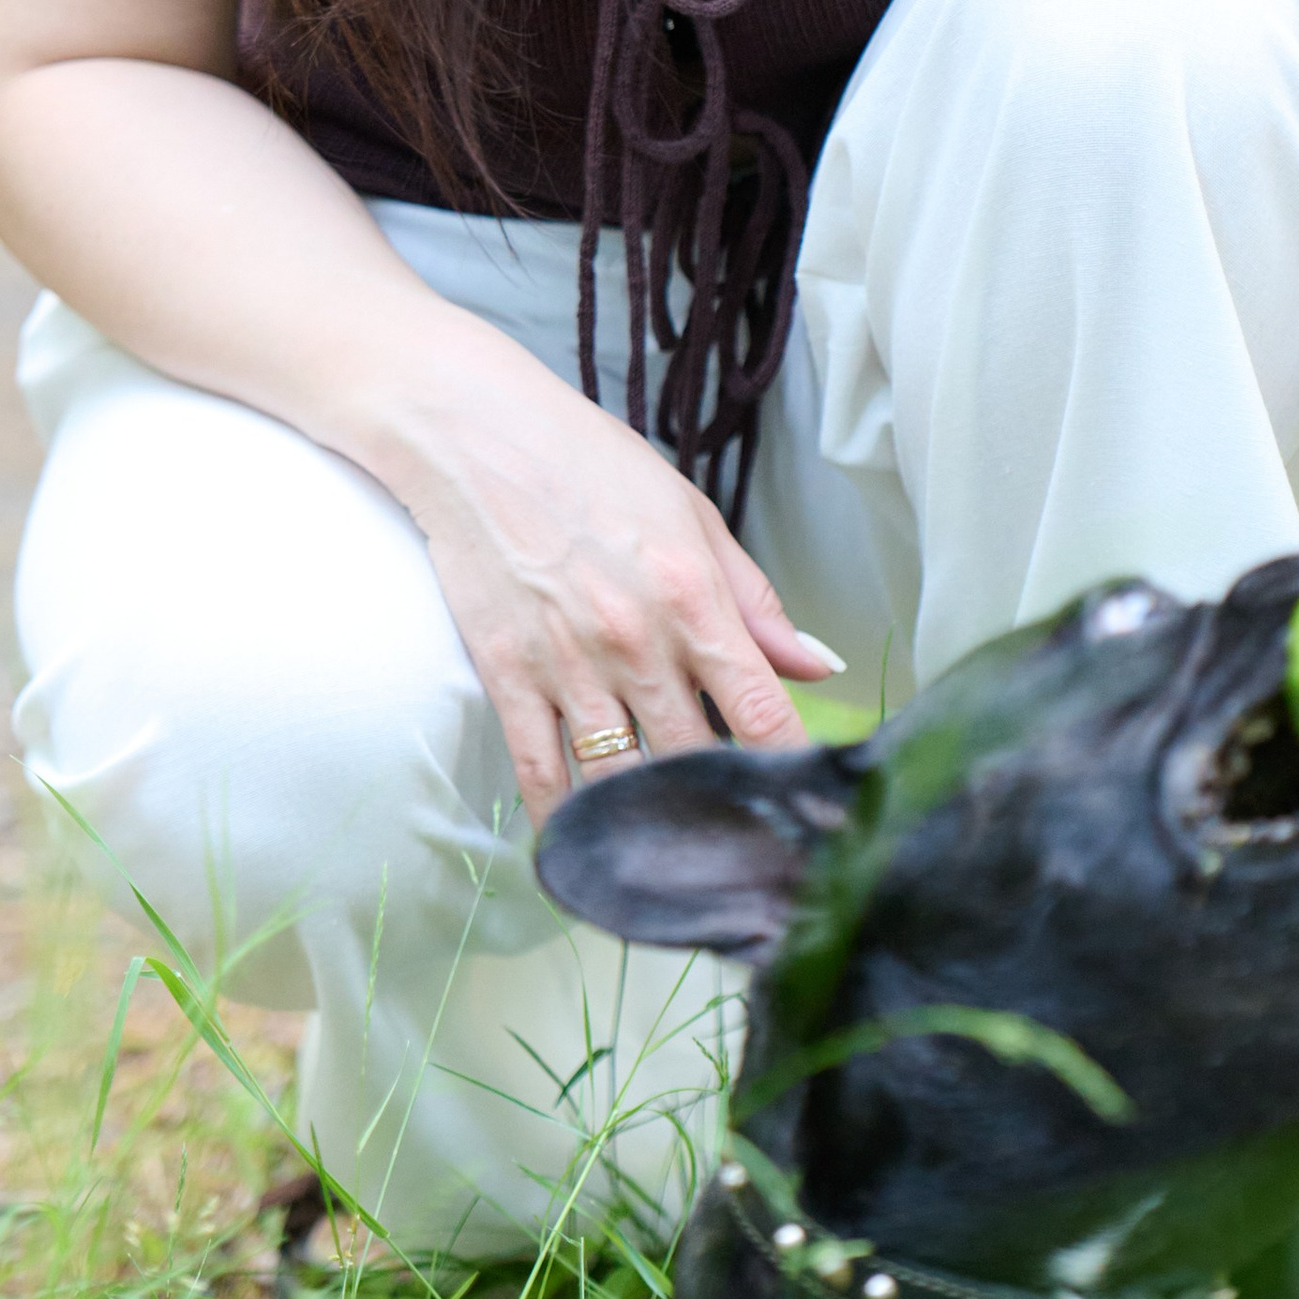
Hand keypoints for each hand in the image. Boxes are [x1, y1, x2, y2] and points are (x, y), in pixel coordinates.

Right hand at [377, 333, 838, 824]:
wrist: (477, 438)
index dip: (791, 770)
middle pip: (696, 760)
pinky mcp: (507, 676)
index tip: (808, 806)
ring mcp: (569, 665)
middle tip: (746, 846)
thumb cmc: (592, 469)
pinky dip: (563, 822)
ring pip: (621, 781)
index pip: (762, 713)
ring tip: (677, 859)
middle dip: (725, 809)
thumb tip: (820, 668)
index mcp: (695, 598)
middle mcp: (638, 641)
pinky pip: (539, 773)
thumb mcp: (693, 517)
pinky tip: (586, 851)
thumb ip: (757, 602)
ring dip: (650, 826)